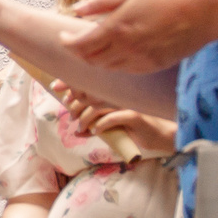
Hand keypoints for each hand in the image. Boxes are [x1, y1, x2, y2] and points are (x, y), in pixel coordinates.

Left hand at [46, 79, 176, 154]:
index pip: (89, 82)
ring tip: (82, 128)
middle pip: (89, 93)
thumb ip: (96, 124)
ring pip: (97, 106)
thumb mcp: (112, 126)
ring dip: (85, 118)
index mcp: (115, 91)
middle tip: (72, 116)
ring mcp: (128, 103)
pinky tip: (96, 131)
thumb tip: (76, 131)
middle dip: (75, 105)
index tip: (56, 87)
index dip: (70, 82)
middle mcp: (121, 93)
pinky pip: (112, 117)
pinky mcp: (135, 115)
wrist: (161, 135)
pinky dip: (100, 125)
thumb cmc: (136, 128)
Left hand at [63, 0, 211, 71]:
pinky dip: (114, 64)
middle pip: (90, 60)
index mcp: (116, 29)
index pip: (80, 45)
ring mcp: (140, 60)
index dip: (67, 42)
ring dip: (95, 60)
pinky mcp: (154, 66)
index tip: (63, 36)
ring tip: (94, 47)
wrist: (206, 10)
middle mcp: (126, 49)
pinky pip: (125, 70)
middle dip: (78, 52)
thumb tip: (77, 10)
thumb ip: (101, 1)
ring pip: (107, 68)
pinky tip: (116, 53)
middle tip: (75, 43)